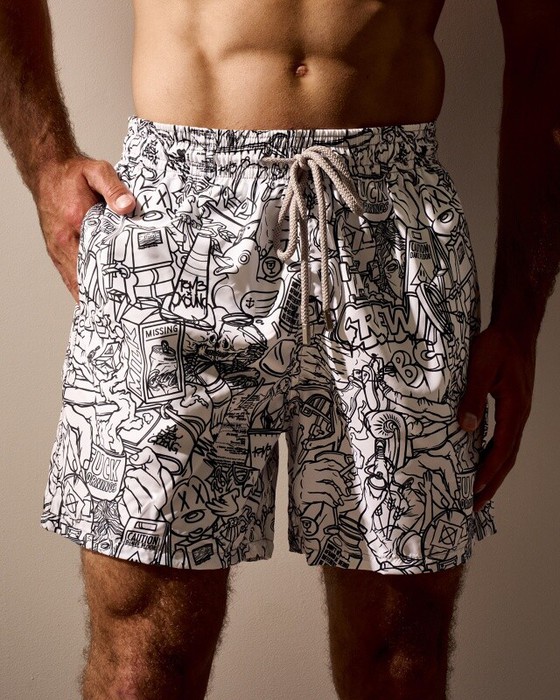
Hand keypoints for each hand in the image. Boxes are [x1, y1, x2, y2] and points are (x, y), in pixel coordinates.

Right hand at [33, 155, 135, 302]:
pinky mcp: (58, 248)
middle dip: (101, 294)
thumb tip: (128, 206)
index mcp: (73, 225)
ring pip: (74, 278)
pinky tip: (90, 300)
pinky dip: (79, 287)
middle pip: (83, 276)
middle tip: (118, 313)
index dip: (107, 280)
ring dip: (89, 294)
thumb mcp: (97, 172)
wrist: (49, 169)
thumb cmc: (74, 173)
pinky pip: (68, 273)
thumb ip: (114, 189)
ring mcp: (58, 247)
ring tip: (106, 313)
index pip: (92, 260)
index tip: (120, 298)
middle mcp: (62, 241)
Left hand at [457, 325, 535, 511]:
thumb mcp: (481, 367)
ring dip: (493, 472)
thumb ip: (473, 396)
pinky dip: (494, 455)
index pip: (502, 449)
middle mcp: (520, 415)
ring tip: (478, 492)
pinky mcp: (512, 408)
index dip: (488, 471)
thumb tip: (465, 426)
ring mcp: (518, 413)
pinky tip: (481, 460)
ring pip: (507, 450)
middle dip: (492, 483)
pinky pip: (504, 438)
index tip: (474, 489)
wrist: (515, 329)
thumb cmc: (498, 345)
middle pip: (507, 458)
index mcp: (515, 409)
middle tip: (476, 506)